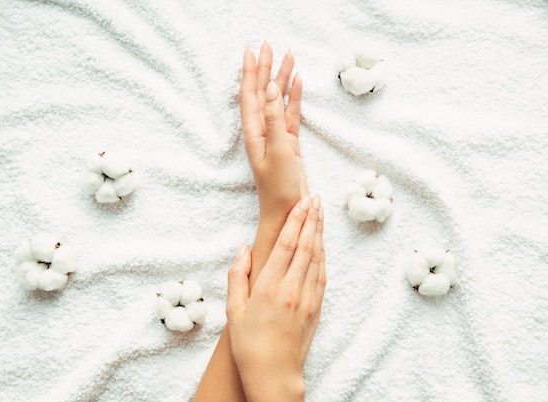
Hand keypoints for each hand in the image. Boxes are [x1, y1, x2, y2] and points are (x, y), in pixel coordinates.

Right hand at [226, 195, 325, 401]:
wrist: (274, 375)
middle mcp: (291, 289)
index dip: (296, 220)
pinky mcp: (316, 308)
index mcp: (268, 287)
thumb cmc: (248, 345)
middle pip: (306, 246)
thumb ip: (238, 277)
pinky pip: (322, 275)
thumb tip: (243, 250)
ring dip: (319, 233)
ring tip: (321, 213)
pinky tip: (322, 244)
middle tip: (316, 197)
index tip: (303, 201)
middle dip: (312, 219)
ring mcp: (307, 299)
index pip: (287, 244)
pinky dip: (323, 255)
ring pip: (317, 258)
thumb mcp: (234, 311)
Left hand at [240, 42, 307, 222]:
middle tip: (269, 46)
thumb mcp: (278, 150)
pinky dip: (293, 98)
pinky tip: (297, 83)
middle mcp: (262, 131)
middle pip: (261, 93)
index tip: (253, 51)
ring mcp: (276, 136)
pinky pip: (290, 114)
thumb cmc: (278, 186)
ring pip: (277, 101)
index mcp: (254, 132)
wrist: (287, 211)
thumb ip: (274, 119)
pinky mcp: (289, 142)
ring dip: (281, 79)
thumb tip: (269, 89)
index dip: (251, 73)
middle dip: (265, 69)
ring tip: (289, 57)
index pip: (250, 95)